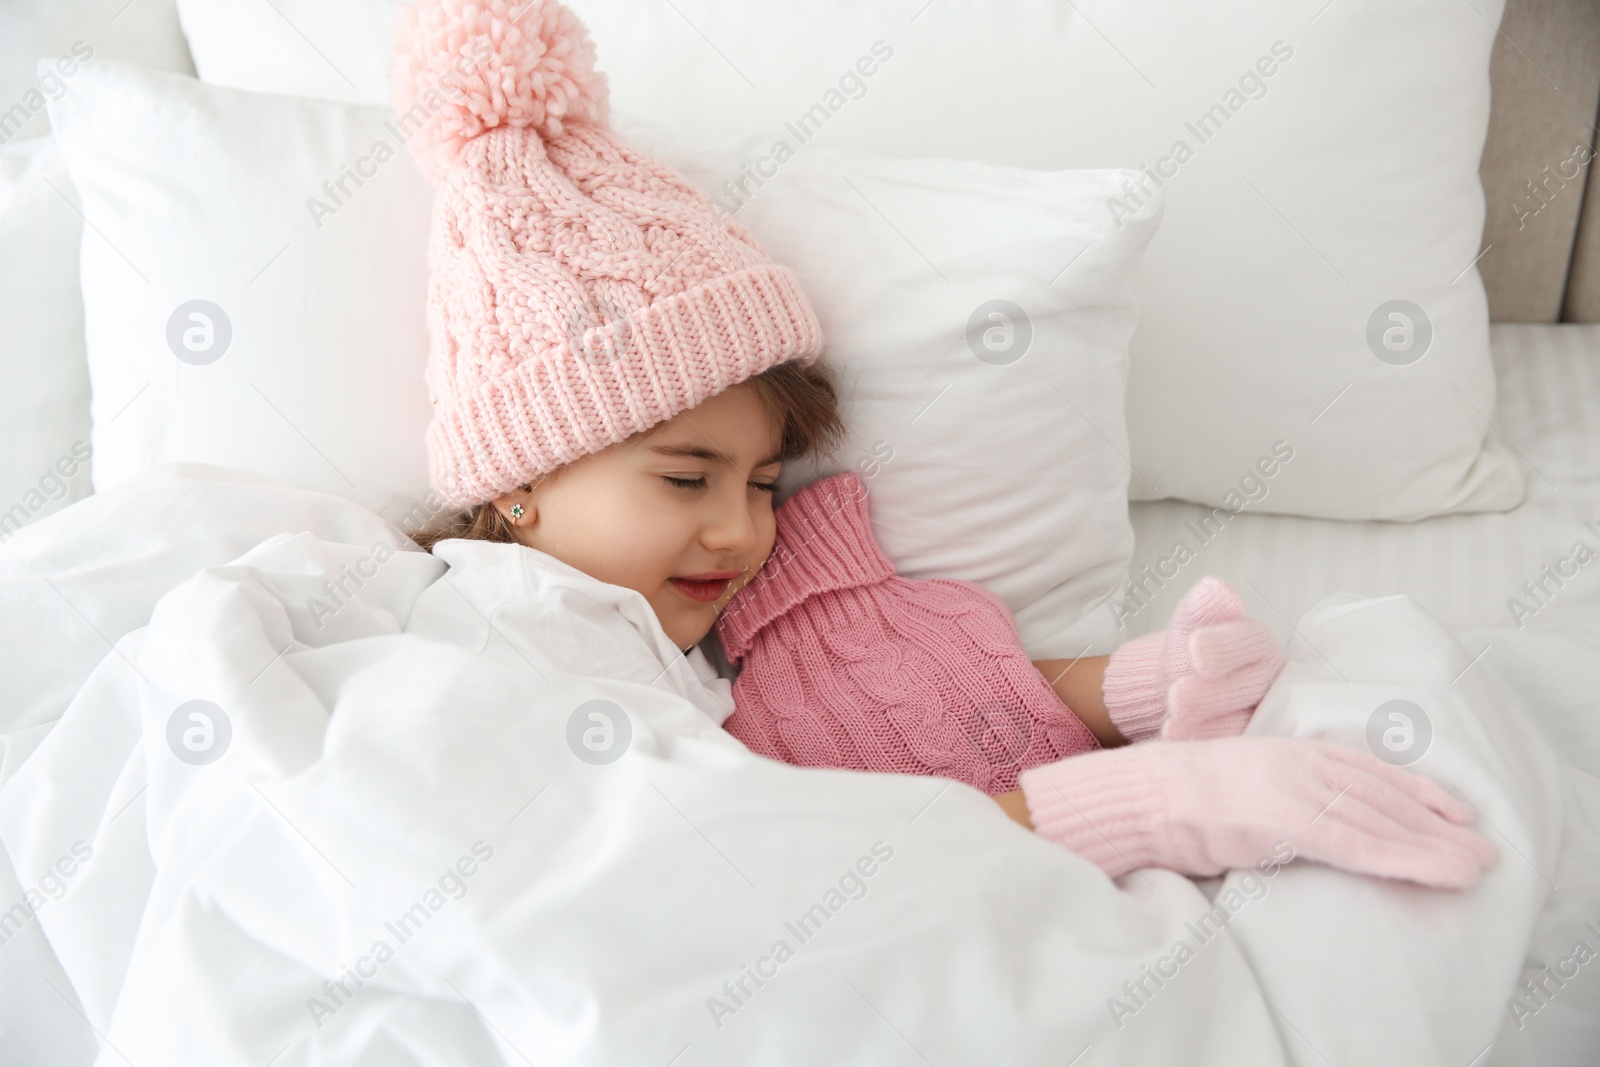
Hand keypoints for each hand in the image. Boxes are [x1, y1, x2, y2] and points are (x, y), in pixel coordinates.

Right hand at [1017, 736, 1496, 889]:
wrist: (1136, 796)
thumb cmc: (1174, 799)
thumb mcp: (1236, 783)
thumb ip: (1274, 789)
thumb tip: (1299, 817)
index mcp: (1284, 749)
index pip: (1364, 767)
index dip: (1414, 789)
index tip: (1453, 810)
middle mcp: (1297, 761)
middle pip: (1381, 793)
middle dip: (1435, 822)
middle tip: (1480, 848)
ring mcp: (1292, 788)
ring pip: (1377, 819)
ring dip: (1431, 846)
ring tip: (1472, 868)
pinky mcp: (1284, 818)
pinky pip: (1354, 842)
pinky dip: (1398, 857)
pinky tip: (1431, 871)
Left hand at [1102, 576, 1284, 741]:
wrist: (1178, 681)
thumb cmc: (1190, 645)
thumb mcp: (1191, 619)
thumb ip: (1203, 606)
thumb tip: (1215, 588)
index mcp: (1257, 642)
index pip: (1249, 642)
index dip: (1224, 645)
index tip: (1194, 646)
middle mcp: (1269, 678)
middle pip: (1248, 687)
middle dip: (1211, 693)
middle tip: (1176, 696)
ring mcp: (1261, 711)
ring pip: (1242, 721)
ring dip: (1208, 724)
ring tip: (1172, 722)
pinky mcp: (1249, 738)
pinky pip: (1232, 743)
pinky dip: (1203, 743)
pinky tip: (1174, 738)